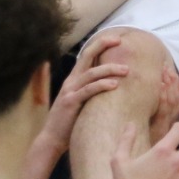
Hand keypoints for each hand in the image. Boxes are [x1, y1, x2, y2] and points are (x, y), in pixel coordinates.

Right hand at [38, 34, 129, 155]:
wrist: (52, 138)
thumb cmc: (70, 122)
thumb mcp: (80, 101)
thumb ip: (91, 90)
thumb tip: (111, 84)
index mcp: (73, 79)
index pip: (86, 55)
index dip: (100, 44)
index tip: (117, 39)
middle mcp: (71, 81)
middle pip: (87, 56)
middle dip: (103, 45)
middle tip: (120, 41)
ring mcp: (70, 91)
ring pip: (91, 73)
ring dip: (110, 69)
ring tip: (126, 70)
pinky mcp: (71, 102)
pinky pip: (89, 90)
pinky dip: (102, 85)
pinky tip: (115, 85)